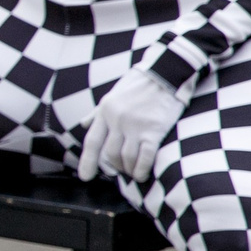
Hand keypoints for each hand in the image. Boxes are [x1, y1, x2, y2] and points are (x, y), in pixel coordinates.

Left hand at [79, 67, 182, 182]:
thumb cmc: (139, 83)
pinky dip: (141, 169)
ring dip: (129, 169)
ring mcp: (135, 126)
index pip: (92, 141)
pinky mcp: (154, 130)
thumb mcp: (112, 94)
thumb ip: (97, 112)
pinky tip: (142, 175)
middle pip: (110, 153)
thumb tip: (83, 124)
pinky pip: (144, 157)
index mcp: (105, 111)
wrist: (166, 72)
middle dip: (115, 166)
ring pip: (126, 157)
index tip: (85, 177)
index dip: (87, 161)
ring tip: (133, 173)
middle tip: (122, 171)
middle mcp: (116, 120)